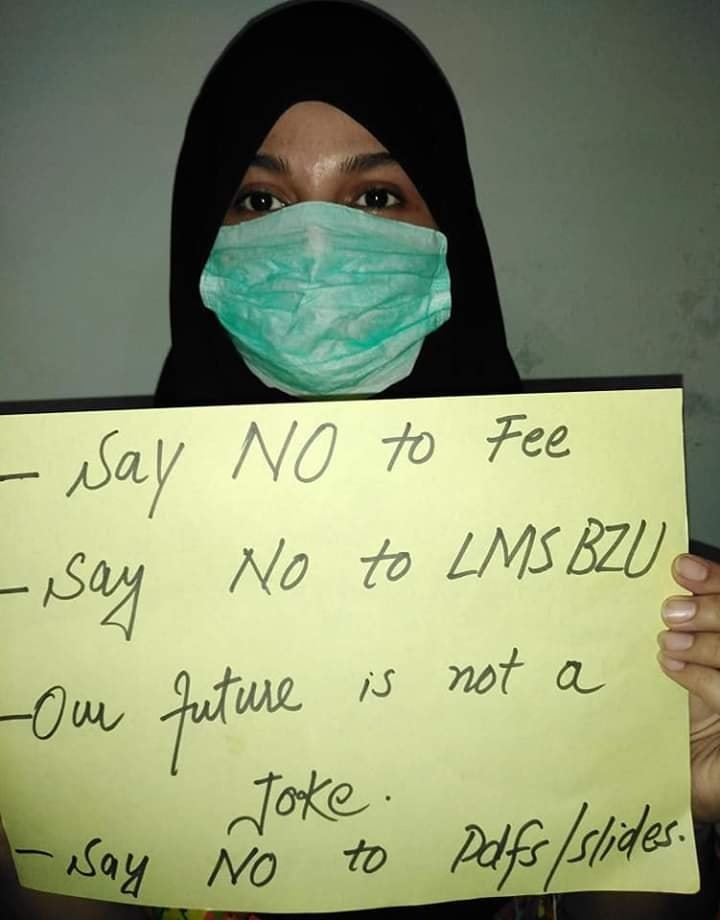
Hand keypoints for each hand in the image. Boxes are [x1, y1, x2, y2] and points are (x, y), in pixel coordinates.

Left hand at [658, 554, 719, 821]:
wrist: (667, 774)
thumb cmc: (669, 718)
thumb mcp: (671, 666)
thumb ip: (673, 632)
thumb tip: (657, 590)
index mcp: (717, 638)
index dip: (713, 579)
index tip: (681, 566)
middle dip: (711, 609)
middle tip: (670, 611)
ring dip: (704, 643)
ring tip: (666, 642)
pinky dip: (701, 676)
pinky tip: (672, 668)